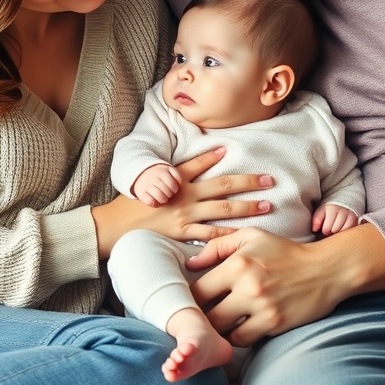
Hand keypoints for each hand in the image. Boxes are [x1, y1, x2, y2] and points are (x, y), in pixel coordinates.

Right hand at [92, 146, 273, 256]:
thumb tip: (184, 167)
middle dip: (249, 183)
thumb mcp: (144, 181)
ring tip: (267, 206)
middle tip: (270, 180)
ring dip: (247, 207)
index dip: (215, 155)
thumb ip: (166, 173)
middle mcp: (184, 194)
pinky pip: (211, 235)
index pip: (199, 163)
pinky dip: (229, 234)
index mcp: (174, 178)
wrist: (114, 228)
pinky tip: (245, 233)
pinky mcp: (183, 234)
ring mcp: (186, 215)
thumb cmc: (128, 206)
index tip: (230, 149)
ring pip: (224, 209)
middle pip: (224, 185)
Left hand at [185, 223, 384, 344]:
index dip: (190, 300)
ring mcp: (262, 307)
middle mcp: (248, 286)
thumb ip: (217, 246)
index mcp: (237, 263)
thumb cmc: (285, 252)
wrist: (327, 269)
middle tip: (200, 319)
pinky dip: (239, 335)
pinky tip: (240, 326)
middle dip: (201, 319)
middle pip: (207, 316)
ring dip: (219, 330)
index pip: (198, 290)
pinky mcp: (275, 323)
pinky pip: (243, 339)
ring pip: (223, 331)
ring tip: (219, 324)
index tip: (191, 302)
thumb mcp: (251, 237)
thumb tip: (190, 264)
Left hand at [312, 204, 357, 235]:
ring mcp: (350, 215)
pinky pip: (351, 230)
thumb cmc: (330, 208)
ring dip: (339, 231)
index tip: (324, 228)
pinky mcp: (356, 219)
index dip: (325, 230)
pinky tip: (342, 228)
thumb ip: (316, 219)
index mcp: (331, 209)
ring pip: (343, 231)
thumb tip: (314, 229)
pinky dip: (346, 231)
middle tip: (331, 228)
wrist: (343, 200)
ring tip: (336, 227)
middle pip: (335, 230)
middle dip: (331, 231)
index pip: (327, 227)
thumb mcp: (321, 211)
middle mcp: (342, 211)